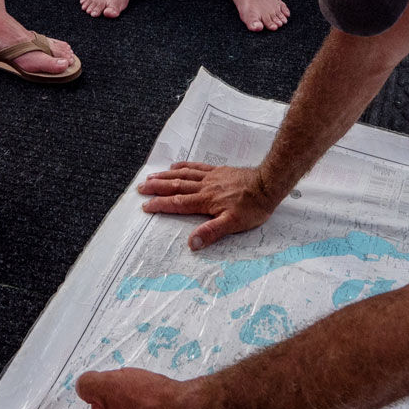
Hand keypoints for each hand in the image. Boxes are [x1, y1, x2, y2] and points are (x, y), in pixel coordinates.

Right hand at [137, 161, 276, 250]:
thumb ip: (211, 232)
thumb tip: (191, 243)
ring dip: (166, 176)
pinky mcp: (219, 171)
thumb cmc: (253, 207)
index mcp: (205, 201)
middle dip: (157, 187)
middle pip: (176, 186)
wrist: (268, 184)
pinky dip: (184, 166)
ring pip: (183, 175)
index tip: (146, 206)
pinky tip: (176, 166)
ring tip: (151, 176)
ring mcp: (211, 177)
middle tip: (140, 188)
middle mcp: (205, 187)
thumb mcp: (233, 224)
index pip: (178, 203)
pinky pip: (197, 166)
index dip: (160, 205)